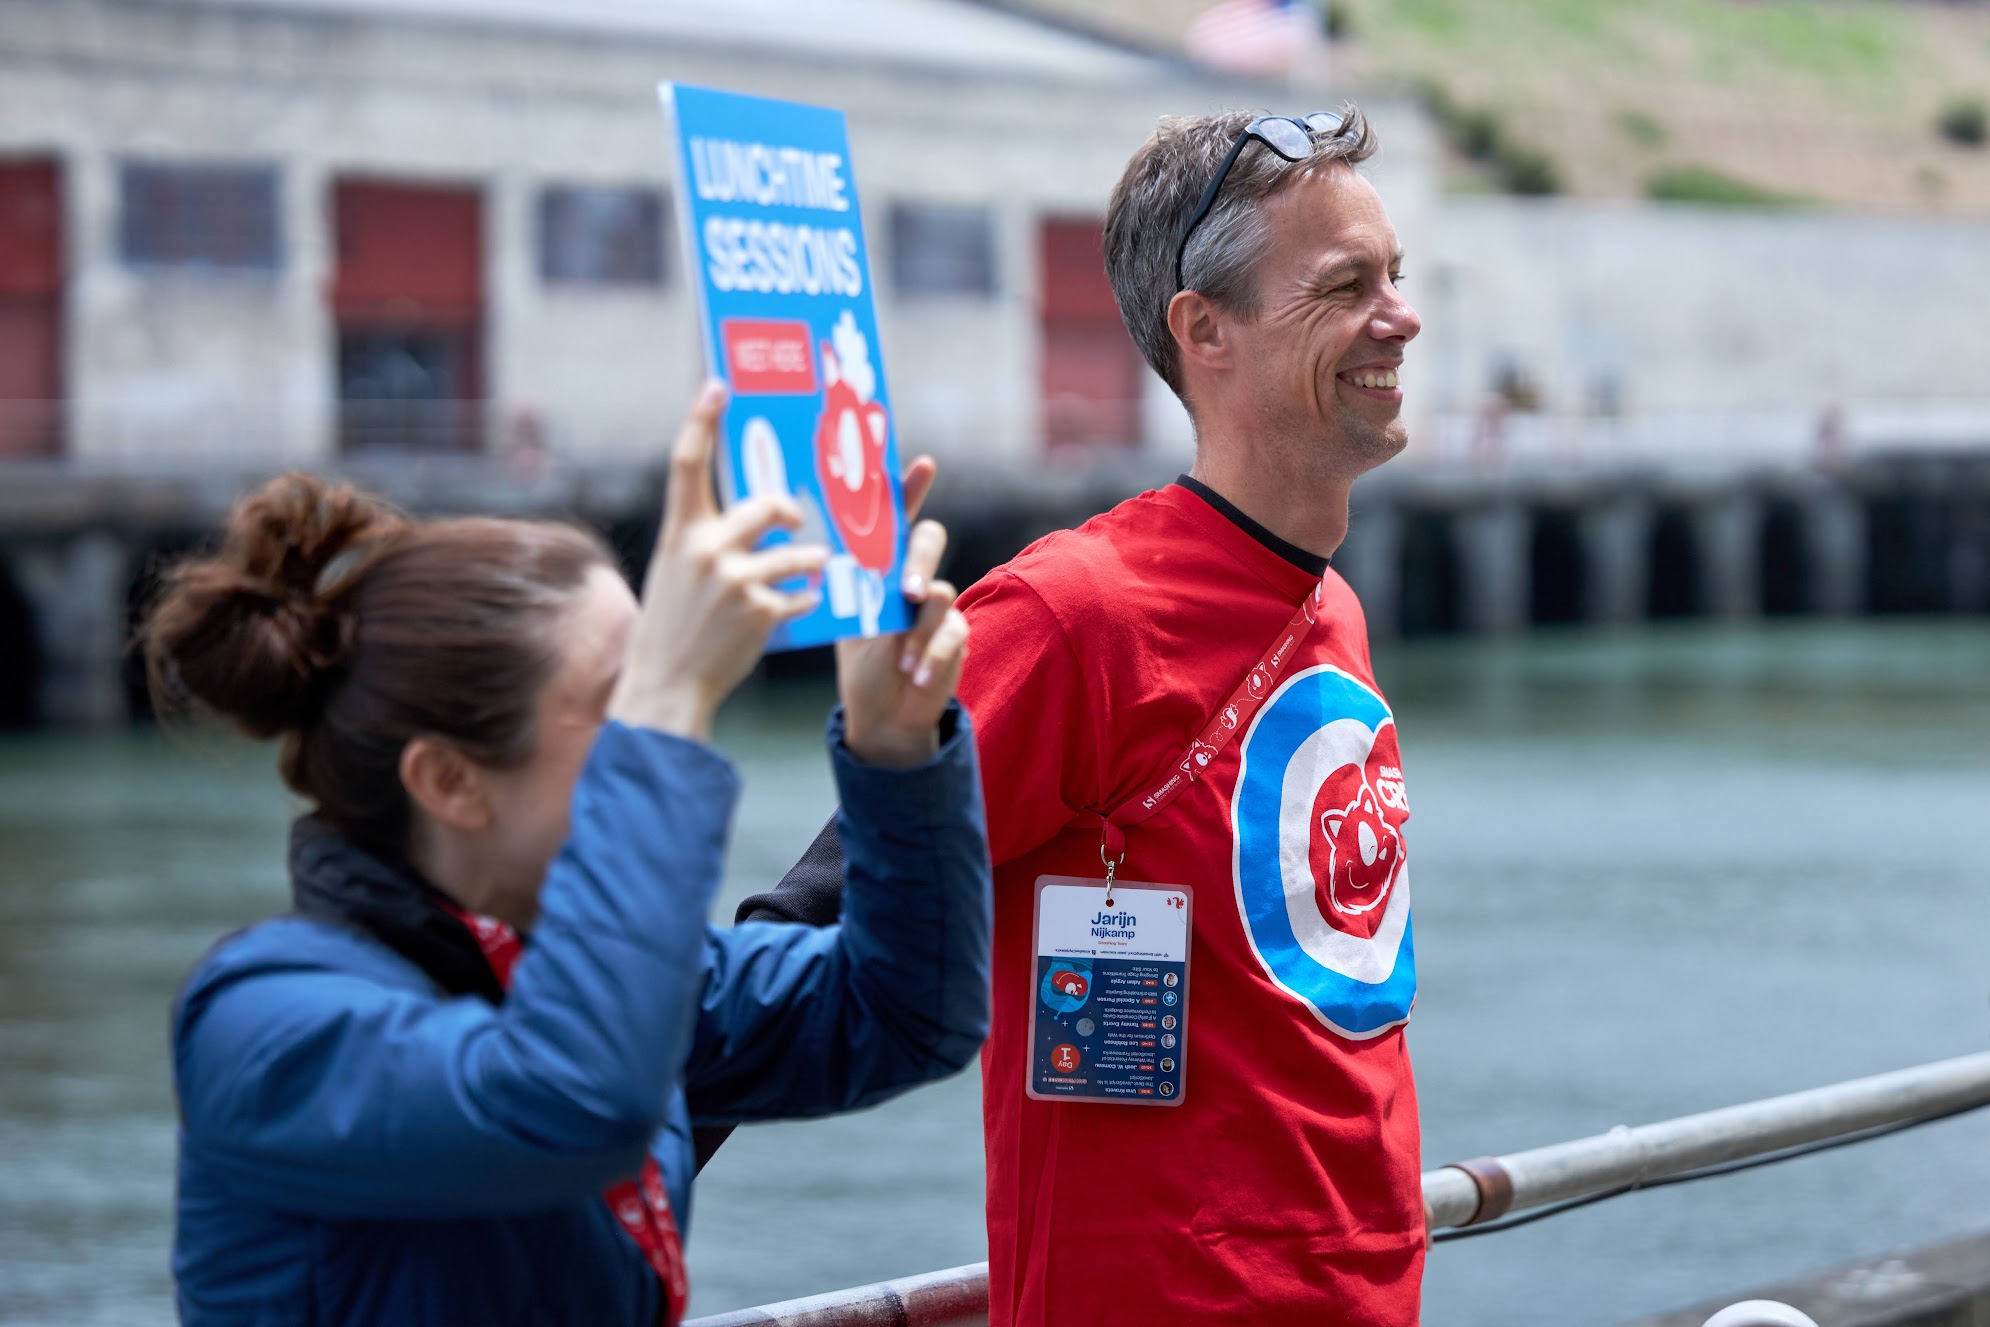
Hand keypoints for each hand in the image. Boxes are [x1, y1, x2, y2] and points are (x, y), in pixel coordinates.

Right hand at [610, 382, 828, 739]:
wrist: (666, 685)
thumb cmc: (674, 626)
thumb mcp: (677, 572)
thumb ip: (707, 540)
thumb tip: (756, 515)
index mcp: (680, 534)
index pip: (687, 463)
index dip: (701, 419)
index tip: (716, 386)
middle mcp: (706, 549)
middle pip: (766, 505)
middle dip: (789, 512)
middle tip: (796, 522)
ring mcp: (735, 581)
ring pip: (799, 554)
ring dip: (810, 563)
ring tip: (809, 571)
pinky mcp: (761, 613)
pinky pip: (803, 594)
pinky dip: (805, 600)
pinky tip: (801, 606)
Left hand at [835, 457, 968, 768]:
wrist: (882, 712)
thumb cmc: (863, 660)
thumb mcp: (848, 623)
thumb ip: (849, 591)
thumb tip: (826, 561)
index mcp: (884, 566)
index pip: (897, 518)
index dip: (910, 489)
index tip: (922, 464)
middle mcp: (914, 577)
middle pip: (929, 541)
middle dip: (919, 561)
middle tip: (908, 592)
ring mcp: (938, 606)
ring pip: (940, 593)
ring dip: (916, 630)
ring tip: (899, 658)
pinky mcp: (956, 636)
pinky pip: (951, 635)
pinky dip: (929, 657)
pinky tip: (914, 674)